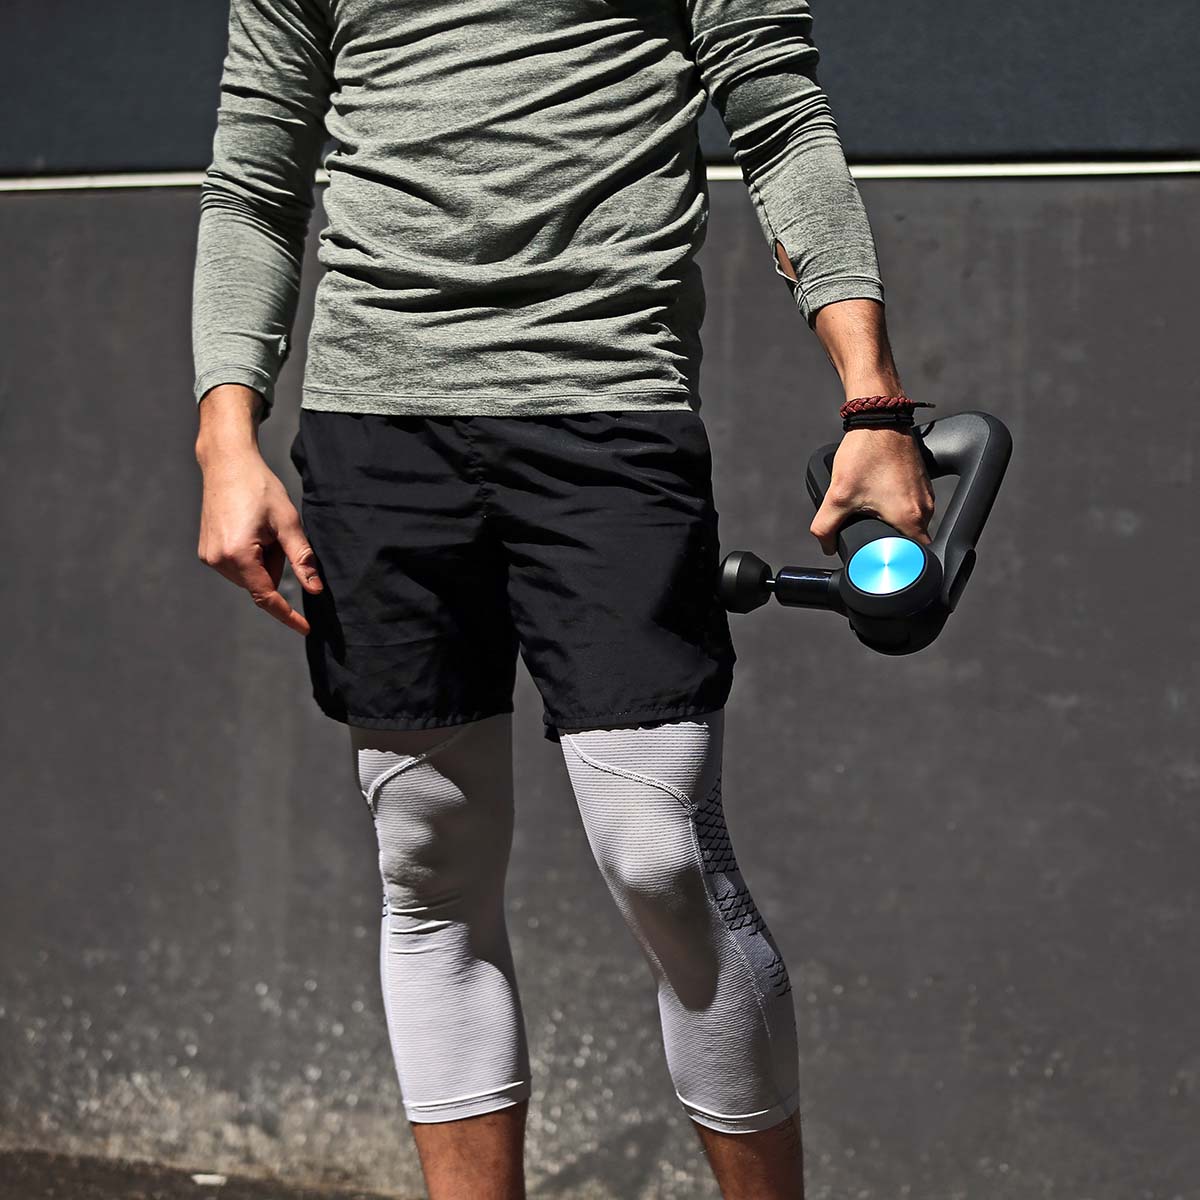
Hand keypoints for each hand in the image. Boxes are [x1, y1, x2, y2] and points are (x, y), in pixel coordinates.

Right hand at [196, 440, 323, 634]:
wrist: (227, 463)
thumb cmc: (260, 488)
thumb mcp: (288, 522)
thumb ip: (301, 559)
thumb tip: (314, 590)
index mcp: (237, 555)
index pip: (266, 596)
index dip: (287, 614)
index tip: (306, 628)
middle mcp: (217, 560)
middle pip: (261, 583)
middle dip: (275, 565)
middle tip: (275, 533)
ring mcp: (208, 557)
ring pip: (251, 576)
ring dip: (263, 560)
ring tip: (259, 528)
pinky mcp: (206, 552)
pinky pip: (239, 567)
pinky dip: (251, 556)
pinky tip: (249, 528)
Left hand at [809, 427, 934, 555]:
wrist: (878, 418)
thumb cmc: (865, 453)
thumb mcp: (837, 496)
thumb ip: (826, 528)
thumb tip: (826, 546)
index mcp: (911, 518)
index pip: (913, 558)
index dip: (896, 565)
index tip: (880, 562)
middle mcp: (925, 508)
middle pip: (910, 541)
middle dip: (889, 543)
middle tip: (868, 535)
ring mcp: (926, 495)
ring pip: (910, 522)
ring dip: (891, 523)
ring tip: (871, 514)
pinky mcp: (921, 483)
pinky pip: (911, 505)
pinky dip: (896, 507)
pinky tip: (877, 498)